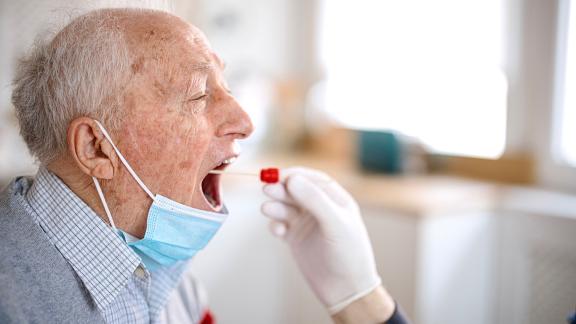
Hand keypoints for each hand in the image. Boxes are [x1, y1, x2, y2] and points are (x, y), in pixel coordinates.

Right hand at [261, 167, 381, 313]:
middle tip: (267, 189)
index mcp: (335, 199)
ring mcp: (307, 223)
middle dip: (281, 189)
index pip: (312, 179)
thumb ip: (314, 200)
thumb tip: (292, 179)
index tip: (278, 175)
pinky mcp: (295, 238)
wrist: (346, 289)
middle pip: (295, 191)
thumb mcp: (335, 223)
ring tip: (267, 209)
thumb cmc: (349, 254)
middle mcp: (320, 208)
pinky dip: (275, 225)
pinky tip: (278, 231)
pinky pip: (280, 225)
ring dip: (275, 206)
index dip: (295, 175)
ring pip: (285, 207)